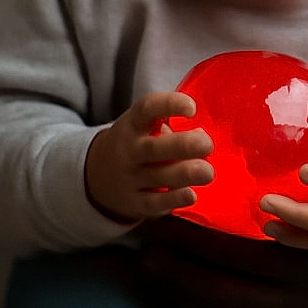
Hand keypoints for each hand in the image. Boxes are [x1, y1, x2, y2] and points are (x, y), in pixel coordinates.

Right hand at [84, 91, 213, 222]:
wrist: (99, 176)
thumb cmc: (137, 142)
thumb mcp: (145, 125)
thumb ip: (172, 125)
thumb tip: (202, 134)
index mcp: (134, 124)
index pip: (148, 108)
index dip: (170, 105)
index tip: (192, 108)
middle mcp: (129, 150)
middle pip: (153, 148)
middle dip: (183, 145)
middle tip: (207, 145)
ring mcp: (130, 178)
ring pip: (157, 176)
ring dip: (186, 174)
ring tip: (208, 172)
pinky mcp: (135, 202)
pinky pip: (155, 202)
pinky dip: (174, 200)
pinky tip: (191, 195)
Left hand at [140, 217, 307, 307]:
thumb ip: (293, 226)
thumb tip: (243, 208)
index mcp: (301, 270)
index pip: (229, 252)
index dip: (190, 237)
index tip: (165, 220)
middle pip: (212, 291)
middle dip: (173, 270)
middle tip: (146, 249)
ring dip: (181, 300)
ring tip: (161, 276)